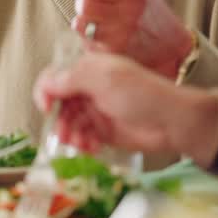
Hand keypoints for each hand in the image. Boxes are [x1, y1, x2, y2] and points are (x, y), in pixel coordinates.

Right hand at [33, 52, 217, 164]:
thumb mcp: (105, 78)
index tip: (46, 108)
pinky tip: (92, 148)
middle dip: (59, 120)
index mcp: (88, 69)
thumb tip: (46, 85)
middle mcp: (89, 89)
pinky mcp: (103, 131)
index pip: (54, 77)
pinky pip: (82, 138)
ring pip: (68, 124)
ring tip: (81, 143)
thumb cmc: (142, 95)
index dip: (45, 91)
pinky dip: (82, 144)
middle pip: (58, 104)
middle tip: (65, 134)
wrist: (172, 123)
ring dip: (70, 135)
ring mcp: (96, 111)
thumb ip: (71, 78)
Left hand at [72, 0, 193, 78]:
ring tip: (96, 18)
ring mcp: (121, 38)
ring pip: (80, 24)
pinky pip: (85, 41)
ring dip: (83, 19)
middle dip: (82, 0)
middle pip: (84, 4)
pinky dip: (88, 36)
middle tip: (90, 1)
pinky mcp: (112, 55)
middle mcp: (130, 15)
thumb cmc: (149, 10)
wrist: (169, 48)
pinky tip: (103, 34)